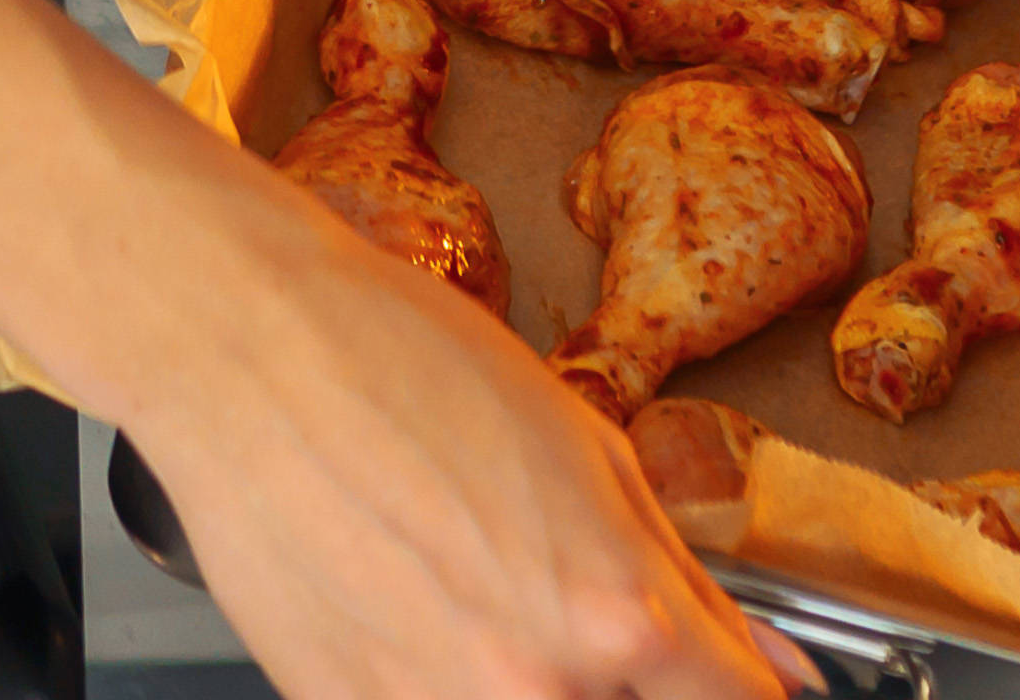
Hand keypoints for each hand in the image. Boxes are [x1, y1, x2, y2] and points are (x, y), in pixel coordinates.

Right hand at [123, 185, 816, 699]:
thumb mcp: (591, 450)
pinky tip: (432, 628)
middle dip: (637, 688)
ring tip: (498, 617)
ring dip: (549, 687)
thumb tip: (769, 668)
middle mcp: (533, 688)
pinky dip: (452, 687)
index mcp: (618, 613)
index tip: (726, 681)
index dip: (739, 692)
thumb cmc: (407, 367)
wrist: (251, 353)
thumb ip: (689, 583)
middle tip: (596, 631)